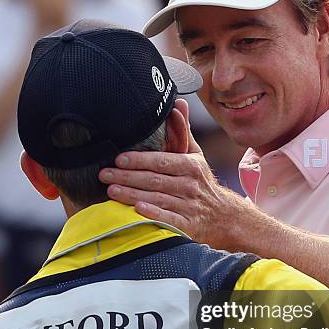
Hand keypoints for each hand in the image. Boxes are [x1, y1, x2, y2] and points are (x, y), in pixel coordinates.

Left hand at [99, 142, 248, 249]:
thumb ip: (183, 131)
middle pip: (155, 180)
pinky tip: (137, 210)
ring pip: (158, 199)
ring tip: (111, 191)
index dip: (140, 160)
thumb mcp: (196, 156)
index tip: (119, 158)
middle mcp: (190, 186)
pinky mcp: (188, 226)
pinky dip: (154, 214)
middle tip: (104, 174)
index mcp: (191, 166)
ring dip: (132, 195)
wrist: (224, 216)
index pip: (162, 161)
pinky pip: (169, 220)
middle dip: (128, 177)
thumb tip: (178, 102)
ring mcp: (189, 207)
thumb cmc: (201, 182)